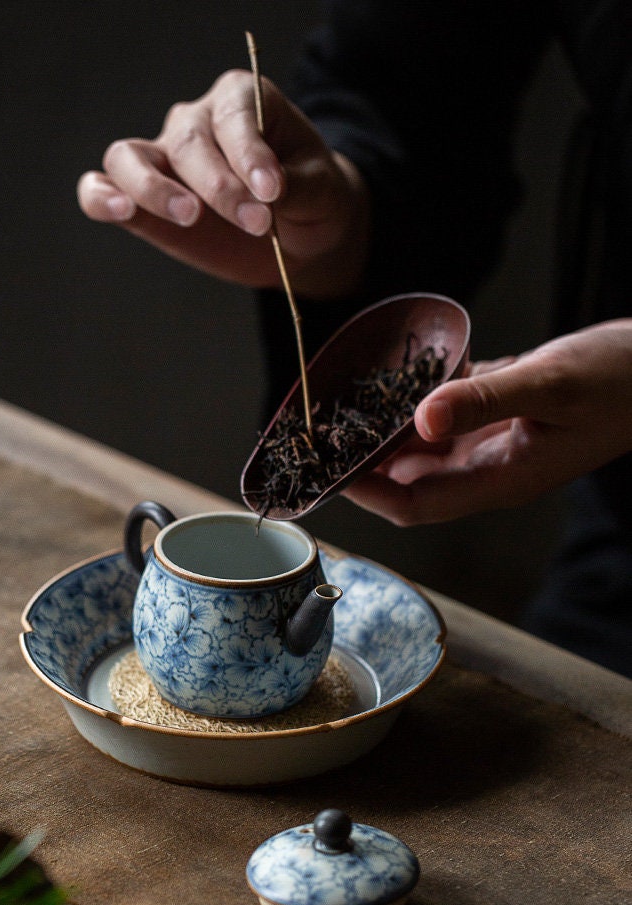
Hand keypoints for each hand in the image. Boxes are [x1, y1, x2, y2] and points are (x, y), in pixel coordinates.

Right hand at [77, 70, 368, 297]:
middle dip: (220, 187)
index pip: (233, 116)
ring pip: (130, 157)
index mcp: (241, 100)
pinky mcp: (143, 200)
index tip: (272, 191)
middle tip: (257, 223)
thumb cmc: (312, 200)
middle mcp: (195, 121)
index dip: (248, 154)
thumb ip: (297, 186)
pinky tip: (119, 212)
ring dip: (154, 188)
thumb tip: (266, 190)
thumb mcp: (322, 191)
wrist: (298, 236)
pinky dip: (101, 197)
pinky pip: (102, 187)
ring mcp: (163, 158)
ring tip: (188, 217)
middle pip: (187, 141)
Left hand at [343, 320, 631, 523]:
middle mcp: (490, 469)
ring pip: (423, 449)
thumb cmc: (621, 380)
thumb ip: (484, 402)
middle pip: (409, 481)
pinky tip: (393, 381)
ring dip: (385, 432)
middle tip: (322, 430)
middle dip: (365, 462)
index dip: (368, 491)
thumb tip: (420, 420)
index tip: (328, 467)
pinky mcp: (499, 416)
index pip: (415, 504)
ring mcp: (494, 444)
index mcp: (501, 479)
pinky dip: (417, 403)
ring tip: (343, 406)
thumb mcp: (550, 385)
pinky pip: (444, 417)